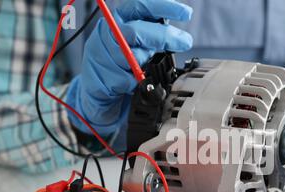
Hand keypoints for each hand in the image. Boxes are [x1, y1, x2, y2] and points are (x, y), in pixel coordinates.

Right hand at [66, 0, 192, 135]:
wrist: (98, 90)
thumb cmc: (122, 64)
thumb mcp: (139, 43)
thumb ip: (153, 34)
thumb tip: (179, 35)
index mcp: (120, 20)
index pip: (140, 6)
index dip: (164, 7)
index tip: (186, 13)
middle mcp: (109, 34)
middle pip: (136, 30)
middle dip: (164, 36)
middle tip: (186, 42)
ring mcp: (101, 56)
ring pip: (131, 57)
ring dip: (147, 63)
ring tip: (152, 68)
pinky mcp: (100, 78)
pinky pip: (125, 80)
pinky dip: (136, 83)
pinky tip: (138, 83)